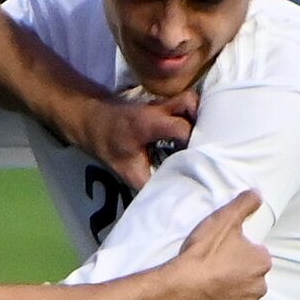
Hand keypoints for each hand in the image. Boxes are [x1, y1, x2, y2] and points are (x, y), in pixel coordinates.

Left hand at [77, 89, 197, 190]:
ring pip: (190, 100)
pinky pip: (185, 106)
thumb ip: (149, 183)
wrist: (93, 120)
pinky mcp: (164, 104)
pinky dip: (194, 117)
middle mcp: (159, 108)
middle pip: (191, 103)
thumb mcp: (127, 170)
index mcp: (150, 123)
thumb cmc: (109, 144)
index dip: (194, 143)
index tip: (199, 159)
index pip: (181, 128)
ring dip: (200, 117)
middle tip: (206, 145)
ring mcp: (162, 103)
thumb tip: (171, 198)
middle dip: (203, 122)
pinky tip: (195, 134)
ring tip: (202, 140)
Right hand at [174, 191, 270, 299]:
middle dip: (239, 270)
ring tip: (211, 281)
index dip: (239, 249)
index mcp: (262, 262)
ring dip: (233, 287)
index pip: (257, 252)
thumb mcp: (224, 220)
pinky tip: (209, 294)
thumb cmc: (204, 253)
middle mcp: (261, 286)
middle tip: (216, 265)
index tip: (223, 249)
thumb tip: (258, 193)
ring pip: (243, 292)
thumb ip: (244, 204)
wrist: (180, 288)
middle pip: (252, 274)